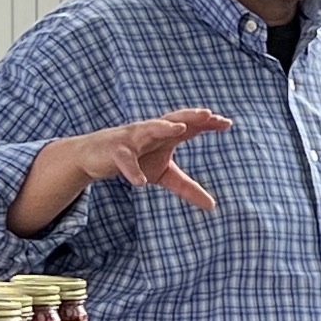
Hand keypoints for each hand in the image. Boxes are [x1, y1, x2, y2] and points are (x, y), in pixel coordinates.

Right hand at [71, 109, 230, 209]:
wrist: (94, 158)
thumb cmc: (135, 160)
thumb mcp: (164, 175)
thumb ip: (187, 187)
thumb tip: (213, 206)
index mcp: (164, 135)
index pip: (189, 125)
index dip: (206, 123)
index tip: (226, 122)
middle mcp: (149, 131)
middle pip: (172, 120)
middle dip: (190, 116)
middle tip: (208, 114)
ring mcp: (131, 139)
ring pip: (147, 129)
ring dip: (163, 128)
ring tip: (181, 129)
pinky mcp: (114, 151)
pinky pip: (125, 160)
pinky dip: (132, 170)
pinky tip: (141, 182)